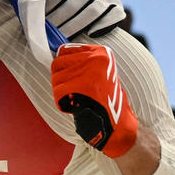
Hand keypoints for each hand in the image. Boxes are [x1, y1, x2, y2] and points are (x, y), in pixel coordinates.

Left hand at [34, 0, 125, 42]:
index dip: (47, 8)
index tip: (37, 19)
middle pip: (74, 4)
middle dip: (57, 21)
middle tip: (45, 33)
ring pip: (92, 12)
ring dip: (74, 27)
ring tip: (60, 36)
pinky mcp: (118, 5)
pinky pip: (112, 17)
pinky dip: (101, 27)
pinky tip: (87, 34)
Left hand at [51, 42, 141, 159]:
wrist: (118, 124)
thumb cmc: (107, 102)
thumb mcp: (100, 74)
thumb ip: (82, 63)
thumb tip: (57, 57)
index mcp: (102, 53)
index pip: (65, 50)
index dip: (63, 67)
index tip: (70, 78)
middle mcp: (96, 58)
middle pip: (57, 63)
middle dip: (60, 80)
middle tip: (72, 92)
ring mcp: (89, 70)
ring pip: (56, 78)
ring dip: (61, 92)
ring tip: (76, 99)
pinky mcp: (81, 85)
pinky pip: (58, 91)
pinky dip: (62, 103)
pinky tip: (75, 107)